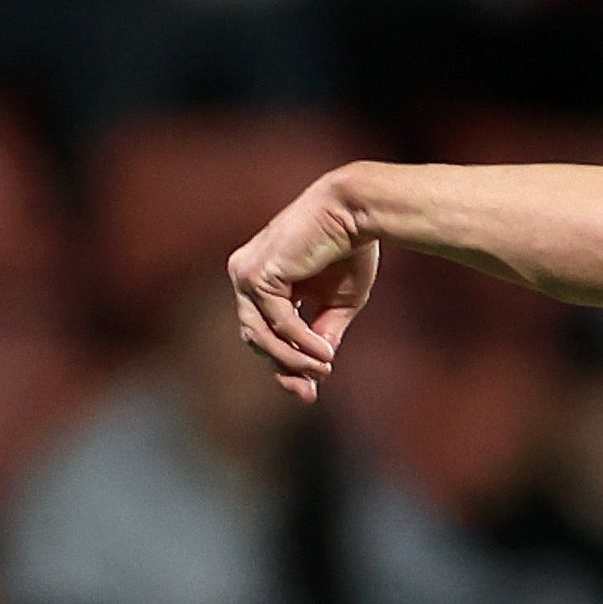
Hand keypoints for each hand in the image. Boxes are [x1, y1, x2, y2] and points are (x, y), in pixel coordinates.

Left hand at [225, 170, 379, 402]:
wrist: (357, 211)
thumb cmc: (352, 248)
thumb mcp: (338, 302)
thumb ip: (322, 331)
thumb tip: (318, 365)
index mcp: (263, 280)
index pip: (263, 331)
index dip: (285, 362)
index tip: (308, 391)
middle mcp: (246, 275)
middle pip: (256, 338)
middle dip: (285, 366)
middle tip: (312, 388)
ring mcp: (245, 274)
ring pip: (260, 336)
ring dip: (293, 359)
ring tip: (324, 367)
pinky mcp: (256, 274)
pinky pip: (277, 322)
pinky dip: (301, 342)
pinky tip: (325, 353)